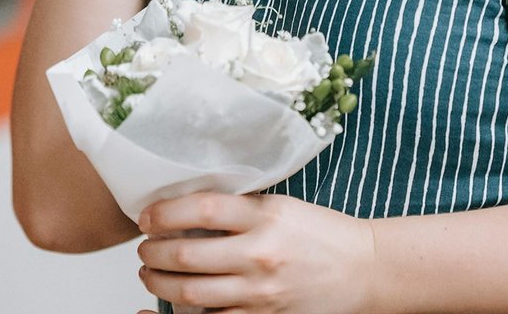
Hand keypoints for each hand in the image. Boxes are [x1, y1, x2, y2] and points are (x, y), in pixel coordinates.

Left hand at [132, 191, 376, 313]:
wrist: (364, 269)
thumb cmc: (323, 234)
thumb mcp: (282, 205)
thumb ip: (240, 206)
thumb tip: (188, 206)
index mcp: (265, 217)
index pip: (201, 208)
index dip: (164, 212)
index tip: (147, 215)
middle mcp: (260, 254)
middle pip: (186, 254)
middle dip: (152, 252)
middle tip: (143, 247)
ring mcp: (261, 292)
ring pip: (190, 292)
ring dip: (159, 283)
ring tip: (150, 274)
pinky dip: (187, 310)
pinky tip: (177, 300)